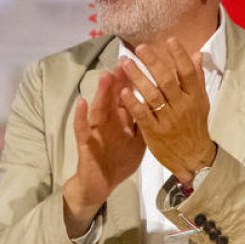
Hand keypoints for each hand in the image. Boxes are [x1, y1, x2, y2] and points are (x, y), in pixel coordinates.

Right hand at [62, 71, 145, 236]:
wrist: (103, 182)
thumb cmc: (121, 158)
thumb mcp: (138, 137)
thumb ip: (147, 117)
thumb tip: (162, 99)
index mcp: (123, 119)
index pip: (128, 96)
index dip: (135, 81)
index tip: (144, 65)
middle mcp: (109, 121)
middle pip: (114, 97)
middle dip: (119, 80)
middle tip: (124, 61)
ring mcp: (96, 130)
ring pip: (99, 108)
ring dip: (101, 92)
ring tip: (106, 75)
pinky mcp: (86, 143)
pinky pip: (82, 128)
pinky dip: (81, 115)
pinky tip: (81, 102)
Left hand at [118, 39, 216, 182]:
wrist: (193, 158)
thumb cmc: (195, 127)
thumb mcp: (201, 102)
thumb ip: (197, 79)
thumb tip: (198, 55)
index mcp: (195, 98)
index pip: (187, 73)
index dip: (179, 56)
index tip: (169, 40)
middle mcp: (182, 106)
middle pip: (167, 80)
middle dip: (153, 62)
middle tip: (140, 48)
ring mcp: (168, 120)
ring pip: (152, 95)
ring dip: (138, 77)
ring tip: (125, 63)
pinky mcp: (154, 132)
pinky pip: (142, 115)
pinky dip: (133, 103)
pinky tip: (123, 91)